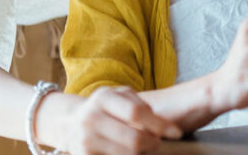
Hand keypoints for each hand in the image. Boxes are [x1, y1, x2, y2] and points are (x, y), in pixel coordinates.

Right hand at [50, 87, 181, 153]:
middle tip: (157, 144)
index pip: (136, 112)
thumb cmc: (105, 108)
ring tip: (145, 149)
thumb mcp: (120, 97)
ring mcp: (85, 140)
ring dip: (142, 154)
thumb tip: (166, 127)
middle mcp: (91, 118)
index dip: (159, 124)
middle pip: (133, 139)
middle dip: (153, 144)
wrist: (70, 123)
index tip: (177, 133)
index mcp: (103, 98)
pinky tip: (132, 153)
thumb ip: (141, 106)